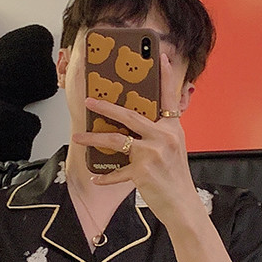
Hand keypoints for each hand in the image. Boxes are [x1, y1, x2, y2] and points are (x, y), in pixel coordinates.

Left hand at [71, 52, 199, 228]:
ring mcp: (152, 154)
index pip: (169, 97)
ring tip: (78, 137)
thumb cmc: (175, 178)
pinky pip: (117, 172)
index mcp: (172, 128)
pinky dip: (105, 177)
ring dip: (93, 138)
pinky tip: (96, 178)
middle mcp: (163, 137)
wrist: (182, 204)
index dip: (165, 76)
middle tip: (89, 101)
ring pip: (116, 140)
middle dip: (105, 107)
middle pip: (129, 115)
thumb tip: (133, 127)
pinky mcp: (142, 172)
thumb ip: (158, 135)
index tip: (161, 56)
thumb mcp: (173, 149)